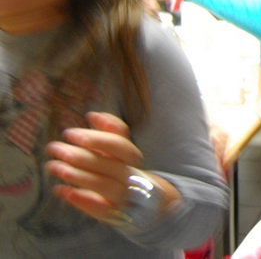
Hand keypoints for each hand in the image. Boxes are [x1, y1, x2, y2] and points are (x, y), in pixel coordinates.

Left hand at [45, 112, 168, 223]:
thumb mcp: (119, 147)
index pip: (119, 145)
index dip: (96, 139)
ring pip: (103, 184)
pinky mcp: (114, 213)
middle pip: (108, 164)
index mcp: (131, 157)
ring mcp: (123, 195)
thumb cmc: (121, 167)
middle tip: (54, 148)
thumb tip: (92, 114)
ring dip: (76, 175)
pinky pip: (100, 208)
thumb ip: (109, 130)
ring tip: (51, 166)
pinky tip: (61, 190)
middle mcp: (130, 174)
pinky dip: (81, 200)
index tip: (69, 133)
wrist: (141, 200)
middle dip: (79, 156)